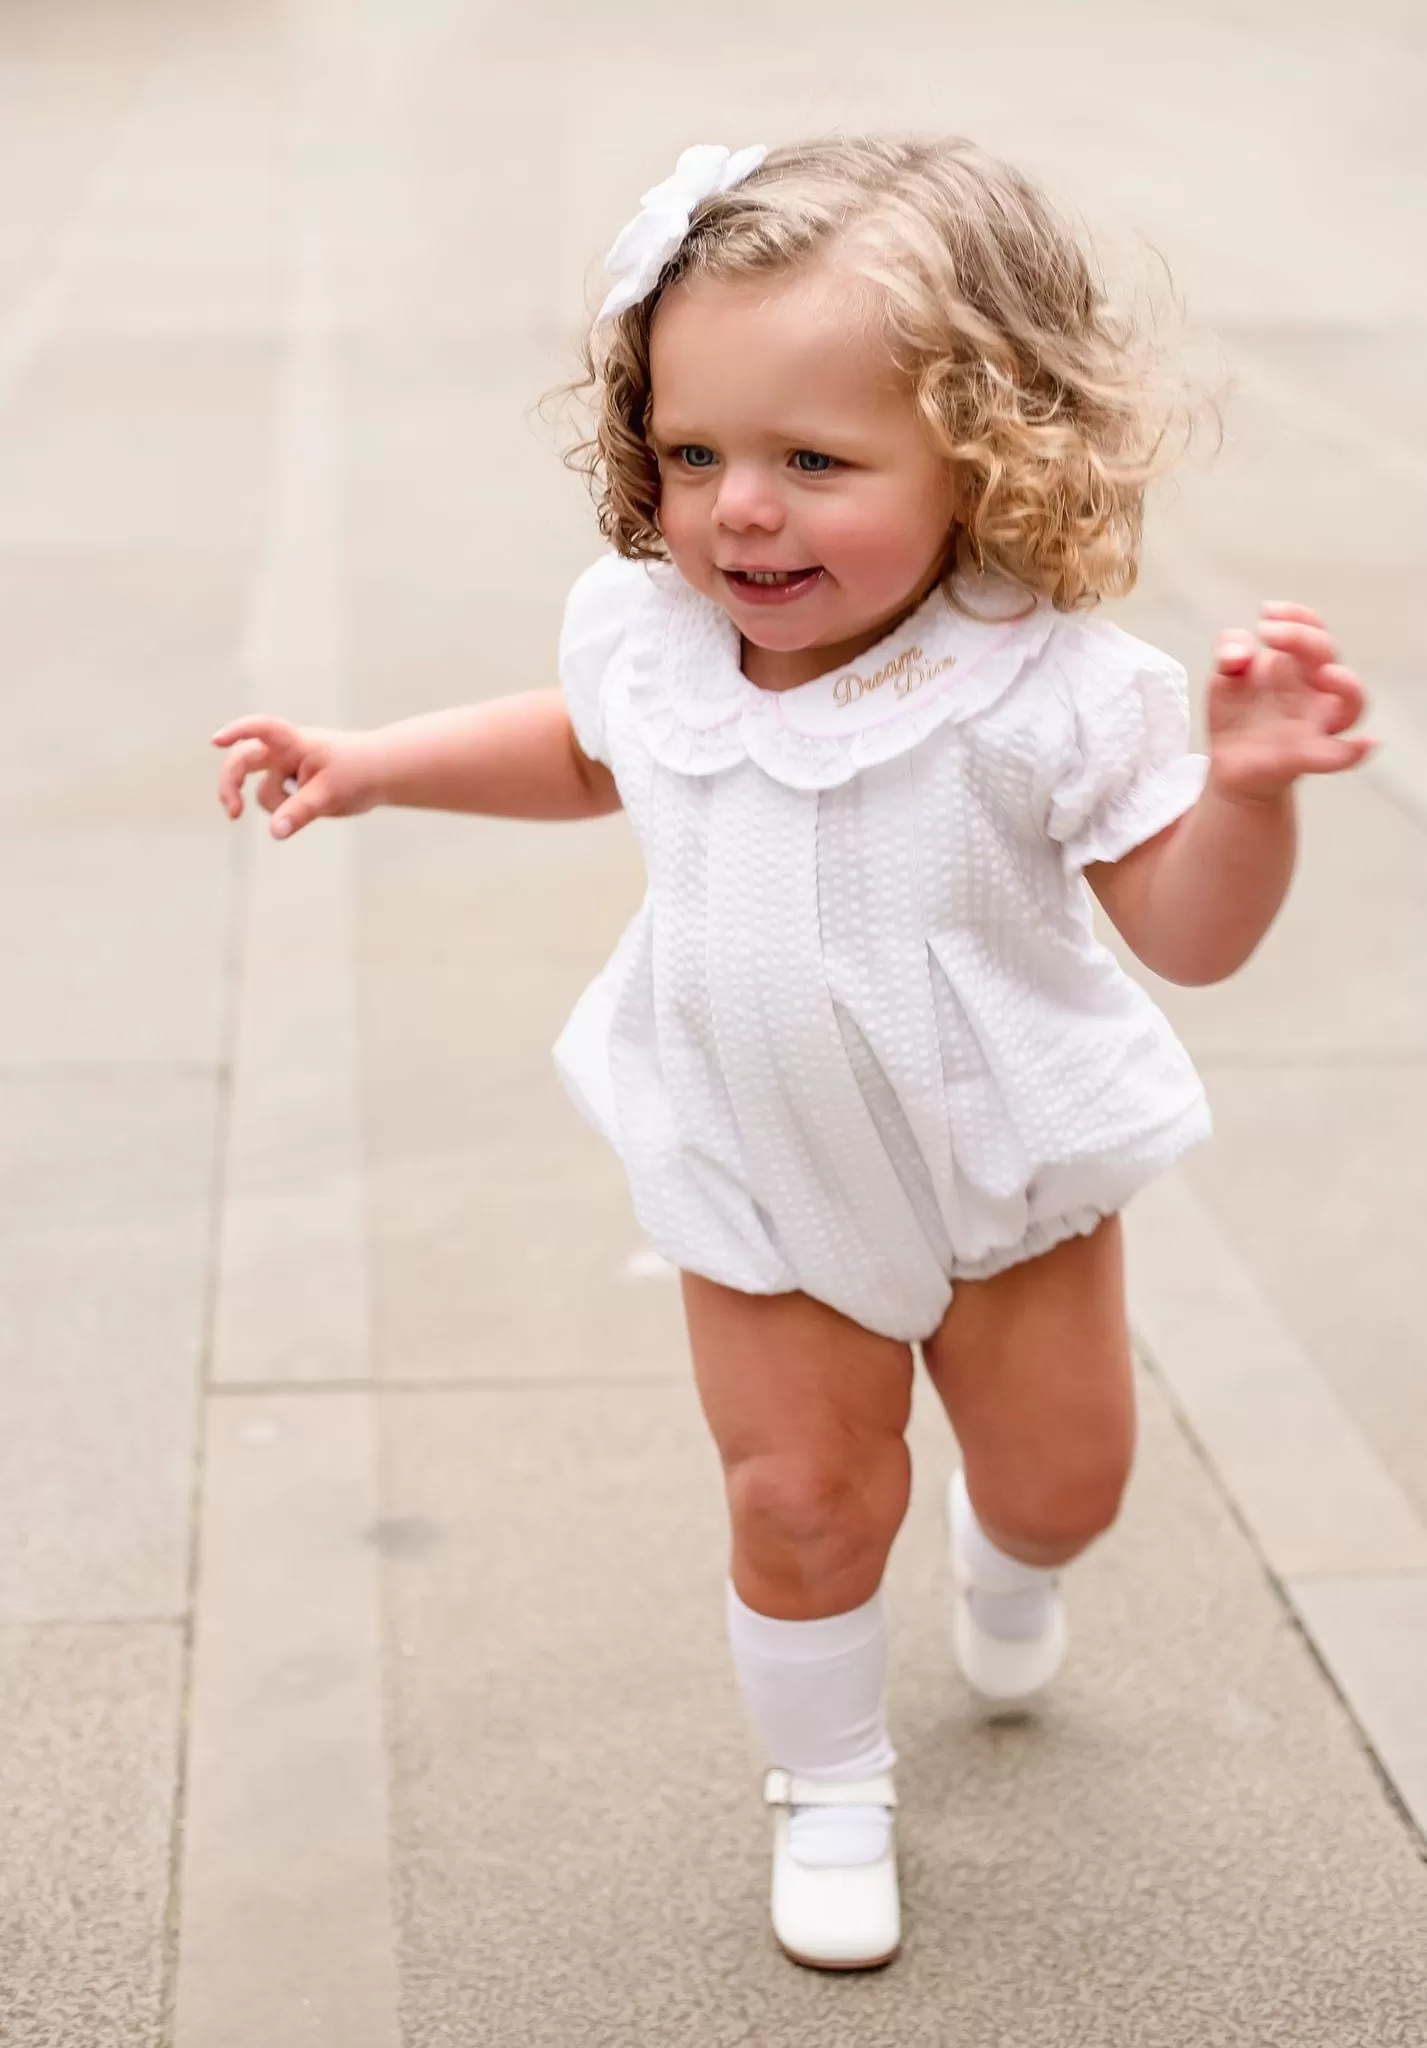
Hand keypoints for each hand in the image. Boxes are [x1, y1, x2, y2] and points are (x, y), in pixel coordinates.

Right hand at [212, 715, 385, 838]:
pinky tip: (315, 805)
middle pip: (244, 762)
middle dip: (232, 785)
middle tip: (233, 813)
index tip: (216, 741)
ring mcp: (286, 767)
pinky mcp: (291, 784)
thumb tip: (275, 832)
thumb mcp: (331, 794)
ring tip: (318, 804)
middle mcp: (285, 751)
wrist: (381, 773)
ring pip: (265, 793)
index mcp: (295, 742)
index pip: (263, 729)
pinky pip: (279, 803)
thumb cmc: (359, 773)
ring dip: (281, 806)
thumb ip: (301, 811)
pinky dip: (289, 809)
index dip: (238, 731)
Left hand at [1208, 603, 1373, 803]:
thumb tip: (1238, 655)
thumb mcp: (1225, 676)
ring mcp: (1315, 722)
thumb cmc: (1238, 712)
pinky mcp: (1307, 755)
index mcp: (1297, 664)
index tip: (1266, 613)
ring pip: (1351, 702)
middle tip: (1269, 633)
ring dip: (1347, 685)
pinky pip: (1340, 754)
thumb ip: (1230, 651)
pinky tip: (1365, 744)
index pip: (1311, 630)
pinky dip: (1355, 751)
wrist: (1229, 762)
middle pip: (1327, 655)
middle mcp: (1314, 689)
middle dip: (1302, 637)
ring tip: (1326, 674)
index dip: (1295, 616)